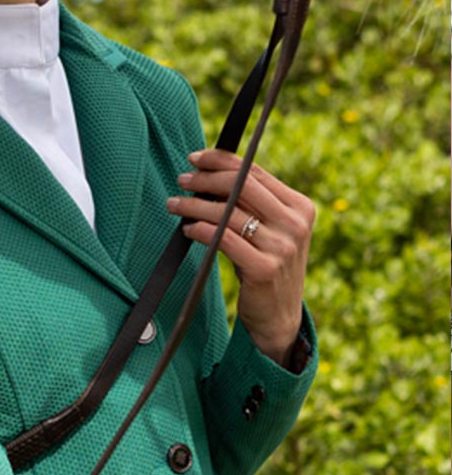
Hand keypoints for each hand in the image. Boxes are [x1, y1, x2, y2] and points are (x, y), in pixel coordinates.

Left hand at [166, 148, 315, 364]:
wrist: (279, 316)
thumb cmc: (266, 263)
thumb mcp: (270, 229)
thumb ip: (252, 201)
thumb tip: (207, 170)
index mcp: (300, 206)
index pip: (254, 171)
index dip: (221, 160)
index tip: (195, 158)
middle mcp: (295, 224)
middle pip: (240, 185)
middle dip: (205, 179)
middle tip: (182, 180)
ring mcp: (282, 247)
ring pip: (227, 212)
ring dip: (194, 205)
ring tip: (175, 205)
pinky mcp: (265, 269)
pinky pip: (223, 239)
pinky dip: (200, 230)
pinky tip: (188, 230)